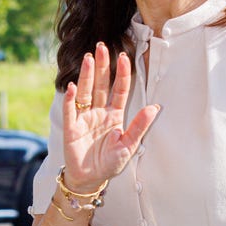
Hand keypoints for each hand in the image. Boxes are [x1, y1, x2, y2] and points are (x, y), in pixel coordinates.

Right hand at [62, 43, 159, 191]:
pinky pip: (70, 110)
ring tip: (87, 58)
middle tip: (101, 46)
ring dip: (86, 75)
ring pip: (86, 92)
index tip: (123, 57)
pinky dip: (71, 99)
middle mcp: (99, 112)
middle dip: (101, 66)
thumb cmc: (109, 163)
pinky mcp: (71, 127)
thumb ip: (140, 126)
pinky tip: (73, 88)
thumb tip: (155, 108)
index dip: (121, 74)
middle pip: (100, 85)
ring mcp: (84, 118)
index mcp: (114, 115)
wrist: (90, 179)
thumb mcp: (129, 146)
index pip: (119, 90)